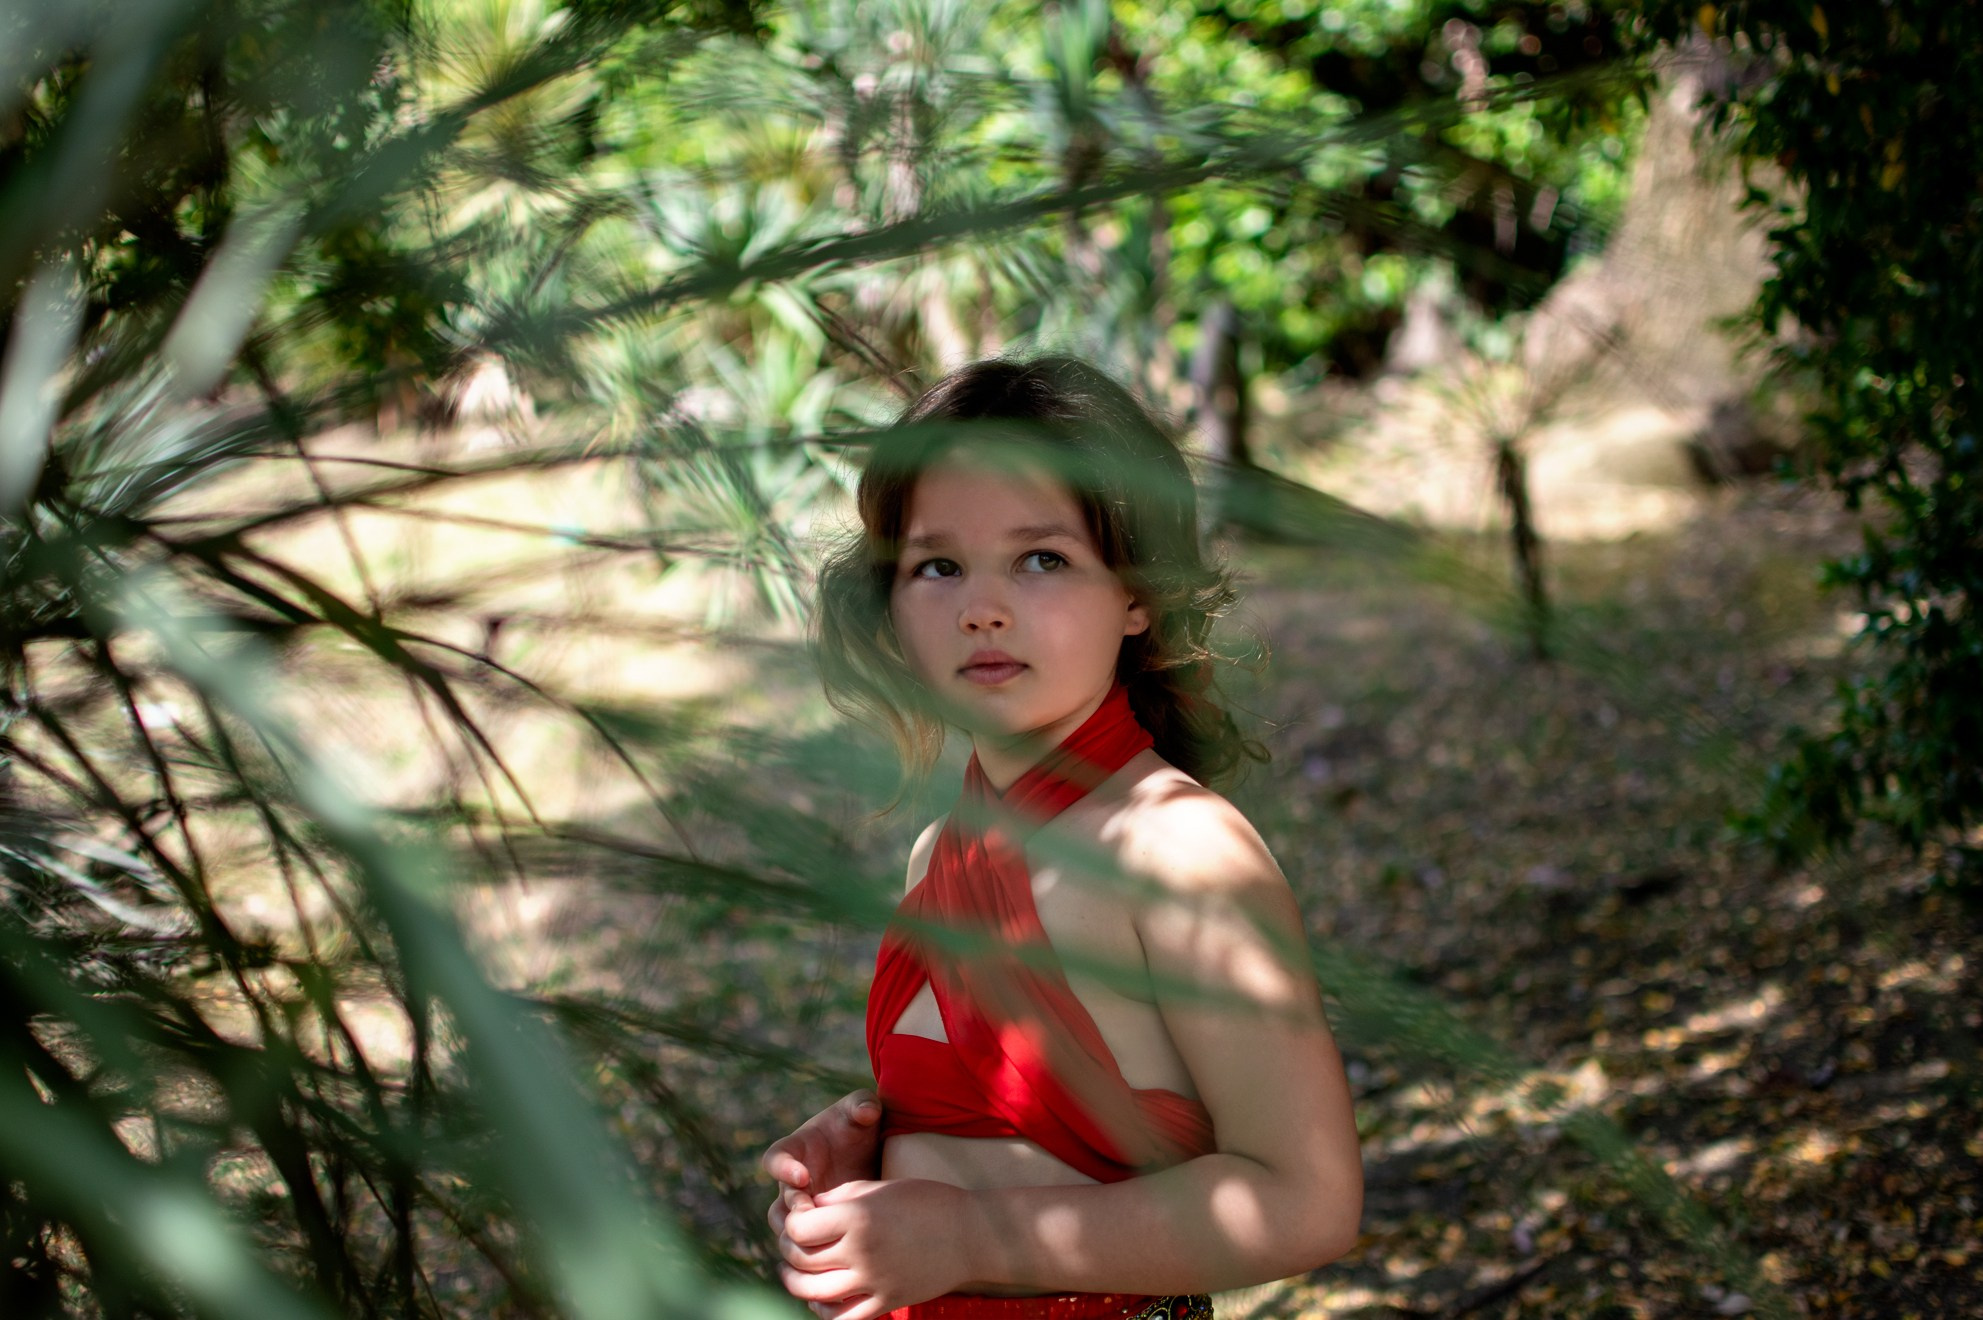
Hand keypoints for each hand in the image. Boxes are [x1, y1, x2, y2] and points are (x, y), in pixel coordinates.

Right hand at [763, 1091, 883, 1247]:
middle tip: (813, 1216)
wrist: (874, 1154)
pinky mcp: (818, 1229)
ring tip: (826, 1241)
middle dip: (793, 1214)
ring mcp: (804, 1209)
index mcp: (795, 1150)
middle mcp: (793, 1184)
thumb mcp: (863, 1110)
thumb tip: (866, 1111)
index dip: (783, 1169)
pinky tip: (840, 1258)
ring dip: (802, 1240)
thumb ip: (862, 1105)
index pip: (776, 1159)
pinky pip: (808, 1248)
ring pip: (789, 1234)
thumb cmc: (860, 1126)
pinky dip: (818, 1255)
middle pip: (779, 1207)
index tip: (803, 1176)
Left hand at [776, 1178, 976, 1319]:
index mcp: (857, 1216)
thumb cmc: (926, 1201)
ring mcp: (874, 1282)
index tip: (799, 1217)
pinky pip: (843, 1319)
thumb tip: (806, 1211)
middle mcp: (861, 1251)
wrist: (971, 1234)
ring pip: (813, 1294)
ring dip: (796, 1284)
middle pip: (801, 1261)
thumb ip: (840, 1198)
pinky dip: (823, 1312)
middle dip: (788, 1252)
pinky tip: (821, 1299)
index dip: (792, 1222)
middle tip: (792, 1244)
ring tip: (796, 1273)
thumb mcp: (880, 1187)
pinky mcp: (887, 1302)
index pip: (798, 1228)